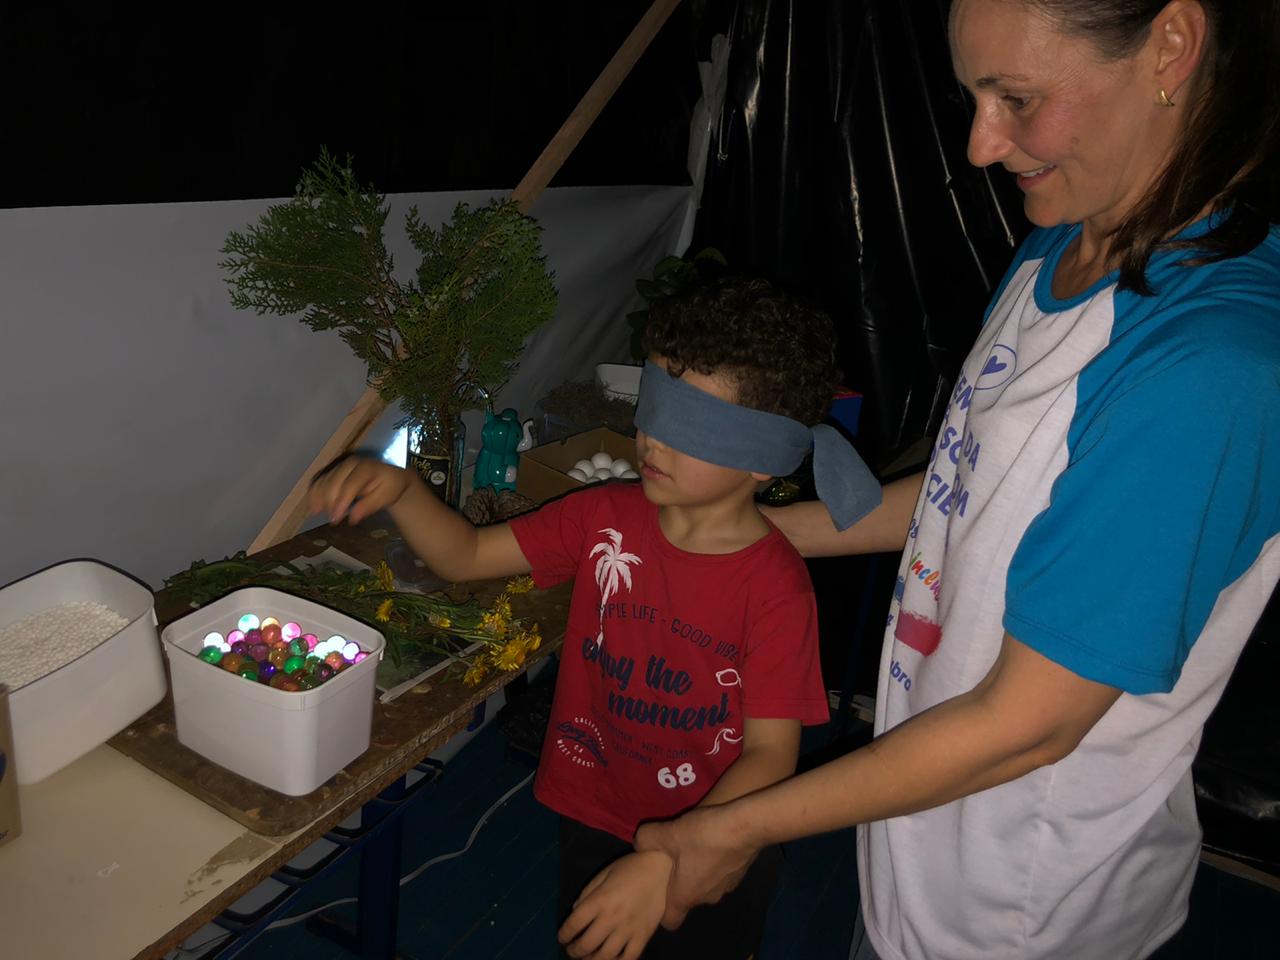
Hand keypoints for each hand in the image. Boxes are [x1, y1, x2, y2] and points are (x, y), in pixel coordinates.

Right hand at [308, 456, 413, 524]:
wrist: (389, 475)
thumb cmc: (389, 487)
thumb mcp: (386, 497)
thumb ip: (369, 506)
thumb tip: (352, 519)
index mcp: (366, 467)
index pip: (350, 484)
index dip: (341, 502)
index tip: (336, 518)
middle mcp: (350, 463)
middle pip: (333, 482)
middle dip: (329, 502)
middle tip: (332, 520)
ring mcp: (340, 465)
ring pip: (323, 480)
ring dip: (319, 498)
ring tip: (320, 514)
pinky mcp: (333, 469)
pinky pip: (318, 479)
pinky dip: (313, 493)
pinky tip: (313, 507)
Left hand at [557, 851, 672, 958]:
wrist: (662, 869)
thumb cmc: (630, 868)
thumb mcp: (604, 873)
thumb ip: (587, 893)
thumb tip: (575, 913)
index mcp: (600, 900)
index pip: (574, 924)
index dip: (564, 934)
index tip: (562, 938)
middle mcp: (612, 917)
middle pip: (587, 944)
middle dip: (574, 951)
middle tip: (572, 951)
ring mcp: (629, 929)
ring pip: (606, 956)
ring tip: (589, 957)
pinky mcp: (644, 936)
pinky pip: (629, 958)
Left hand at [634, 807, 756, 929]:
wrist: (747, 825)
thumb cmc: (703, 836)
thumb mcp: (667, 833)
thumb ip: (646, 839)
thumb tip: (638, 843)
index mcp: (686, 895)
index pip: (670, 921)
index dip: (661, 911)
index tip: (657, 894)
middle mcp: (707, 898)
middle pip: (688, 898)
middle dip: (679, 882)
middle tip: (671, 859)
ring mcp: (726, 887)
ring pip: (705, 884)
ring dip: (699, 870)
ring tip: (693, 845)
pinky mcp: (740, 873)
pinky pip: (721, 873)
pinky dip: (715, 862)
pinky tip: (713, 841)